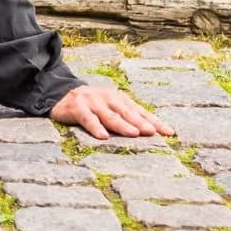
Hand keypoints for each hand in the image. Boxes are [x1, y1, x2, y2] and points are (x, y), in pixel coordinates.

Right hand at [50, 83, 171, 140]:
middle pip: (128, 112)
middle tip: (154, 132)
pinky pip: (88, 119)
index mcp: (119, 99)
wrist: (60, 94)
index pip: (140, 111)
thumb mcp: (110, 108)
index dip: (155, 121)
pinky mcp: (77, 108)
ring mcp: (93, 102)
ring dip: (123, 124)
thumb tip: (151, 133)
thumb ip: (126, 118)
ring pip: (110, 115)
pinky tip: (103, 137)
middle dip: (141, 122)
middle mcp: (108, 98)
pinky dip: (96, 127)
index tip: (169, 133)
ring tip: (134, 133)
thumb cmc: (92, 106)